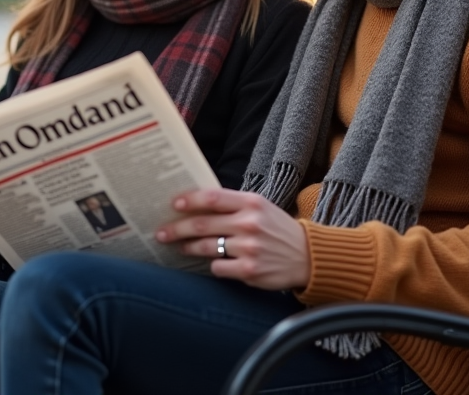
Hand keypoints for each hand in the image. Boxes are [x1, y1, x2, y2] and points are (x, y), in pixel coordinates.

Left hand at [155, 189, 309, 289]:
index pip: (212, 198)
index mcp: (252, 203)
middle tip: (162, 233)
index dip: (189, 200)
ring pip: (206, 247)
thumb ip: (233, 204)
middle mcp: (249, 223)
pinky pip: (217, 267)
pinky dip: (213, 265)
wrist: (307, 256)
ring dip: (188, 247)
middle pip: (202, 224)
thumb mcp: (260, 207)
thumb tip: (196, 203)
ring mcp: (249, 248)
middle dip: (177, 229)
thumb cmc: (277, 229)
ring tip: (181, 247)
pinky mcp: (249, 270)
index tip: (173, 204)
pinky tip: (216, 262)